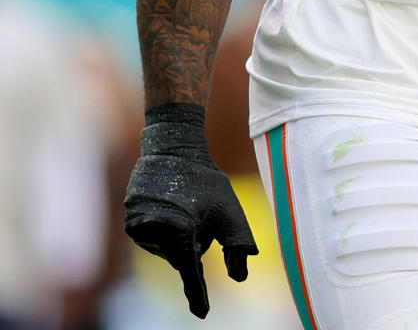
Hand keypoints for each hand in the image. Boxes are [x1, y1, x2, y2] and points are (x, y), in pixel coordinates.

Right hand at [122, 104, 257, 318]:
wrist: (175, 150)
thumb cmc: (206, 181)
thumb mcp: (230, 212)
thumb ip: (237, 244)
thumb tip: (241, 277)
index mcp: (181, 230)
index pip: (191, 270)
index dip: (197, 292)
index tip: (203, 313)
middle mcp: (156, 233)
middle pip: (183, 257)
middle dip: (197, 242)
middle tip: (200, 212)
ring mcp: (139, 229)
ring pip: (169, 249)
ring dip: (182, 235)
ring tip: (186, 206)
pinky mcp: (130, 223)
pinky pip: (156, 239)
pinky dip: (168, 230)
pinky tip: (172, 207)